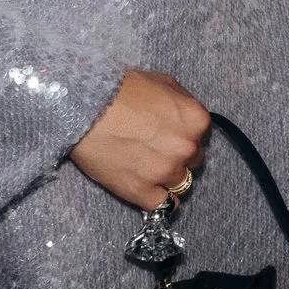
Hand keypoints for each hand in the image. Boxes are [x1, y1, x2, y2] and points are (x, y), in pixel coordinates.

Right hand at [71, 69, 208, 209]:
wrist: (86, 108)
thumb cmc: (123, 90)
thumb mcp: (164, 83)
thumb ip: (183, 103)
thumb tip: (188, 118)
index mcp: (196, 121)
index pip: (202, 137)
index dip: (185, 136)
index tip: (169, 134)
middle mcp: (186, 148)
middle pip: (193, 161)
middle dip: (179, 156)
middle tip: (156, 149)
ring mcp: (165, 172)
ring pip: (180, 184)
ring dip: (168, 178)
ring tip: (147, 167)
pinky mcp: (142, 191)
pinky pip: (162, 205)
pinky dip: (158, 200)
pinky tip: (148, 190)